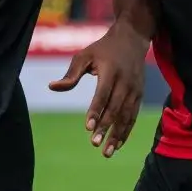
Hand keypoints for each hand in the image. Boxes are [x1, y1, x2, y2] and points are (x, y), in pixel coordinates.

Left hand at [49, 26, 148, 157]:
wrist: (132, 38)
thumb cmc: (103, 48)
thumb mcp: (84, 55)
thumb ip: (71, 74)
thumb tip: (52, 87)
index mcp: (111, 72)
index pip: (103, 95)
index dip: (96, 111)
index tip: (88, 128)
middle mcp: (125, 82)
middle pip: (115, 109)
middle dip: (106, 128)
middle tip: (95, 144)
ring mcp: (135, 90)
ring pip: (126, 116)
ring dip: (117, 135)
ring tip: (107, 152)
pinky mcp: (139, 95)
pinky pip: (133, 117)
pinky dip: (126, 131)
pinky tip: (117, 144)